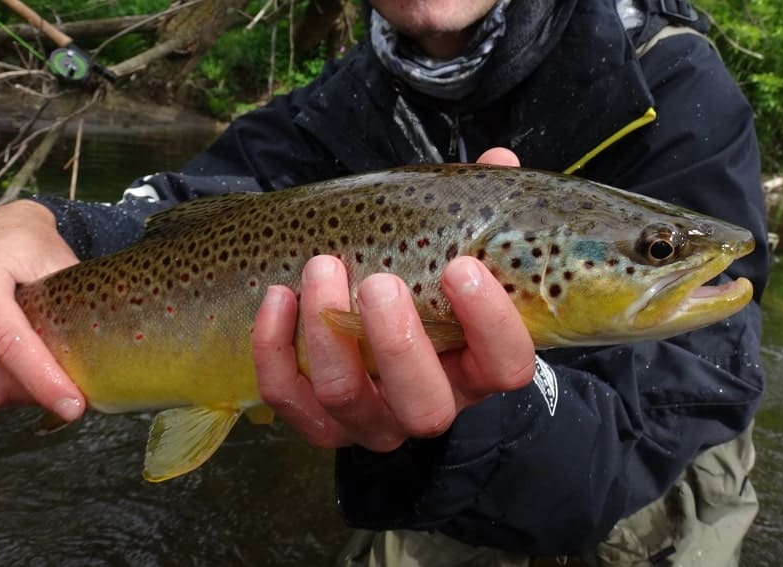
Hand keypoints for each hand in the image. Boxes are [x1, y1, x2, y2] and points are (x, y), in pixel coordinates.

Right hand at [0, 200, 84, 419]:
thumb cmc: (25, 245)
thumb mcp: (53, 258)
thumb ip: (73, 298)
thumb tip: (117, 341)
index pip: (9, 340)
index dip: (42, 378)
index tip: (73, 405)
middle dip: (39, 390)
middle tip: (76, 390)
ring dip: (22, 393)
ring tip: (52, 377)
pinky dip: (7, 388)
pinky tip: (29, 377)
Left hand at [252, 148, 535, 450]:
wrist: (373, 334)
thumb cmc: (421, 286)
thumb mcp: (453, 254)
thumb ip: (479, 214)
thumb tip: (498, 159)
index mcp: (477, 365)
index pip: (505, 366)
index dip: (489, 324)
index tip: (461, 266)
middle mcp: (431, 403)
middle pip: (425, 405)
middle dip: (398, 343)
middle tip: (379, 281)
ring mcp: (374, 420)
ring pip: (349, 399)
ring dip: (328, 332)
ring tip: (321, 267)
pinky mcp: (321, 422)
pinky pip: (292, 400)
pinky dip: (277, 349)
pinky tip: (278, 297)